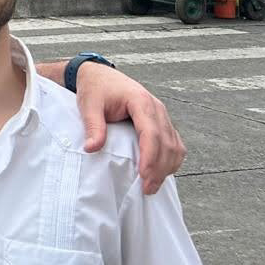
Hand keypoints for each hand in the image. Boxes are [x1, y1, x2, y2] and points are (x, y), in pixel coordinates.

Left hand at [75, 63, 184, 192]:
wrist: (99, 75)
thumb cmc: (95, 88)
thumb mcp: (89, 105)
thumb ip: (93, 126)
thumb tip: (91, 148)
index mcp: (140, 101)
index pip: (151, 133)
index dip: (150, 157)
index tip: (144, 176)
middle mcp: (156, 107)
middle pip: (167, 143)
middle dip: (159, 168)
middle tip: (147, 189)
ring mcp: (162, 114)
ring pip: (175, 145)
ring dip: (167, 167)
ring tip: (152, 185)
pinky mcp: (162, 122)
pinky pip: (175, 143)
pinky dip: (171, 160)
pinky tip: (161, 172)